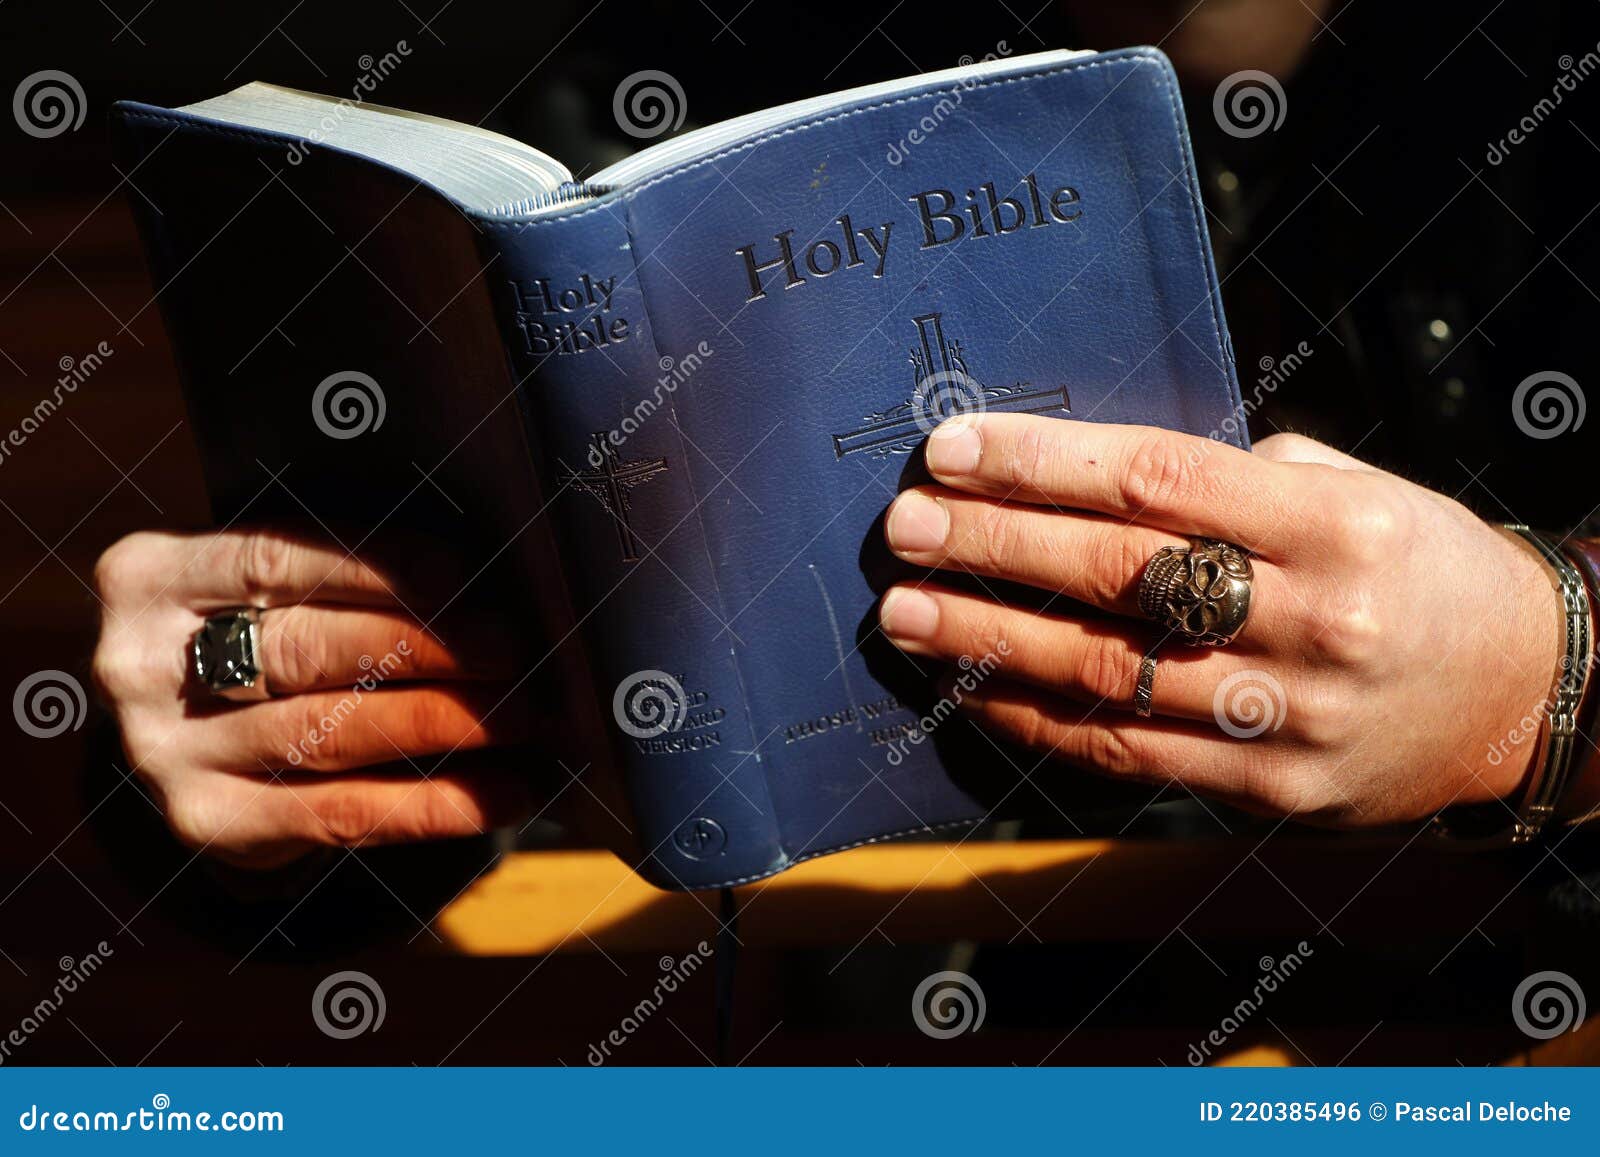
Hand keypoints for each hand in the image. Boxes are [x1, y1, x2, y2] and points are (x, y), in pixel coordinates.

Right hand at [91, 527, 536, 868]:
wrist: (191, 728)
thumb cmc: (259, 627)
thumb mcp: (269, 582)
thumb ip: (341, 566)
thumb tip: (483, 574)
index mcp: (151, 577)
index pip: (275, 557)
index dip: (380, 568)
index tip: (469, 579)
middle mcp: (142, 664)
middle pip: (307, 650)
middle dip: (427, 648)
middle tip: (517, 652)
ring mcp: (164, 751)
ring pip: (328, 734)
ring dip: (442, 724)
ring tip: (525, 717)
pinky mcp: (206, 821)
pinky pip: (339, 814)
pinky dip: (432, 805)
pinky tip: (501, 795)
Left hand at [879, 415, 1560, 824]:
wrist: (1525, 696)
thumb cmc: (1419, 569)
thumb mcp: (1358, 491)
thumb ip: (1239, 483)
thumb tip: (1097, 478)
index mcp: (1335, 526)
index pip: (1157, 480)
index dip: (1041, 463)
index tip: (951, 449)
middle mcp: (1310, 621)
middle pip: (1117, 575)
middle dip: (994, 547)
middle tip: (903, 528)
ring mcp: (1288, 716)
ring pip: (1110, 673)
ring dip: (991, 641)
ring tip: (904, 613)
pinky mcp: (1268, 790)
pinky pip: (1129, 752)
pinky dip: (1040, 720)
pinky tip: (972, 688)